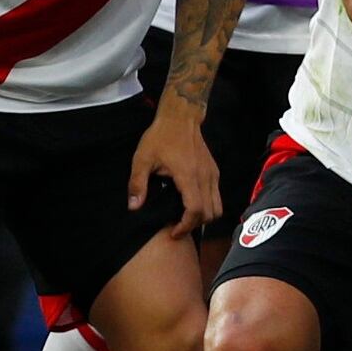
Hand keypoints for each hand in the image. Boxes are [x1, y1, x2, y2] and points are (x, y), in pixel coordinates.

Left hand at [131, 102, 220, 237]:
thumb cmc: (160, 137)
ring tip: (185, 218)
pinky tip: (191, 203)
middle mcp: (205, 177)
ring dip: (204, 217)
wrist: (180, 118)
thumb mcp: (142, 159)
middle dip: (194, 225)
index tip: (173, 232)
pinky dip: (208, 206)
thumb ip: (137, 184)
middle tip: (177, 228)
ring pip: (218, 206)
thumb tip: (134, 207)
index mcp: (188, 176)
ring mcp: (212, 174)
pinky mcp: (214, 172)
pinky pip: (217, 196)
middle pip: (210, 213)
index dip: (185, 226)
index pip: (195, 210)